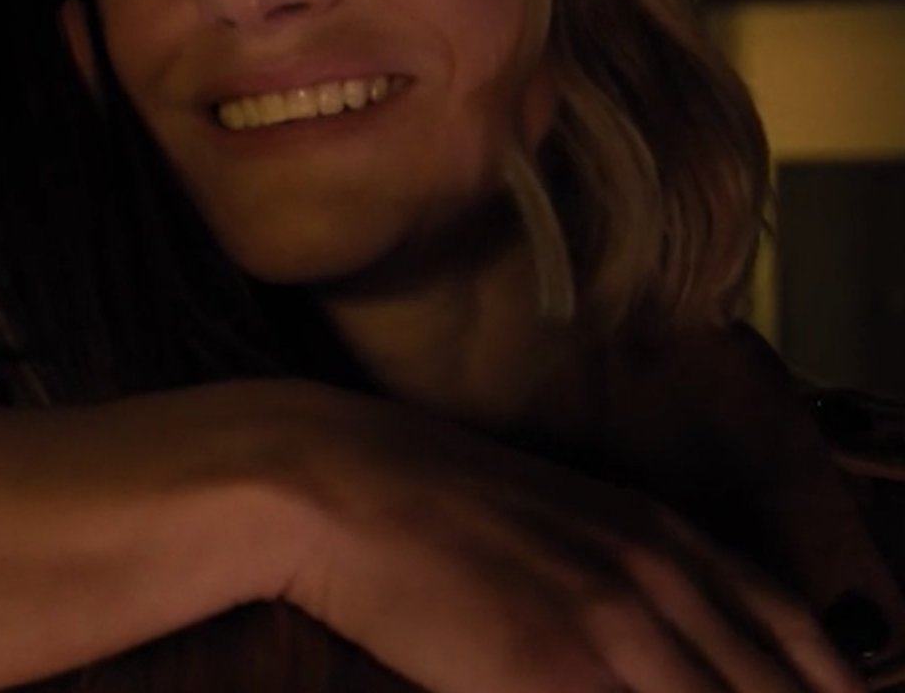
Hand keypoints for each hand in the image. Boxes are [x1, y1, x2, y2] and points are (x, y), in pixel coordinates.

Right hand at [272, 384, 865, 692]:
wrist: (347, 481)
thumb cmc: (444, 501)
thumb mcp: (567, 523)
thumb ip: (642, 582)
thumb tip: (696, 649)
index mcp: (667, 538)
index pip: (806, 648)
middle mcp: (662, 579)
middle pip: (779, 690)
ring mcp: (614, 627)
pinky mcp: (556, 671)